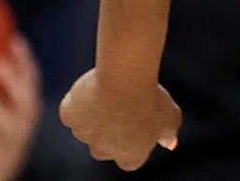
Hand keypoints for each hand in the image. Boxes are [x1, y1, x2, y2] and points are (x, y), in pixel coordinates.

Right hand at [58, 68, 179, 170]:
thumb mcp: (171, 118)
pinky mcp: (68, 116)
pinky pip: (73, 108)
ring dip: (96, 112)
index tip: (139, 120)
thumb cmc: (150, 99)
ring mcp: (83, 135)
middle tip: (126, 102)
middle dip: (112, 126)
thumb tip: (170, 143)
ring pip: (87, 125)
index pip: (130, 156)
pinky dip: (80, 99)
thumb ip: (169, 134)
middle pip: (105, 143)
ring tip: (112, 91)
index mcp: (129, 157)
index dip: (134, 137)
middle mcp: (103, 152)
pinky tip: (95, 86)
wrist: (124, 82)